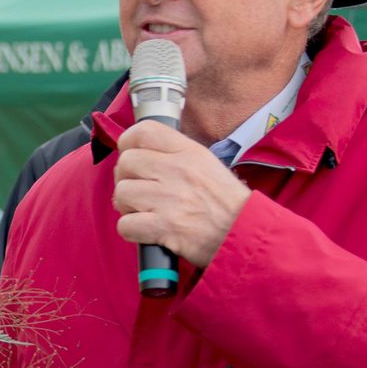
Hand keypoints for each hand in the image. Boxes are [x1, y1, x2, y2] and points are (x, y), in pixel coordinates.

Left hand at [111, 122, 250, 266]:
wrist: (245, 236)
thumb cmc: (226, 204)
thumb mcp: (208, 165)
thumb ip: (177, 155)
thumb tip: (142, 152)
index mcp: (190, 152)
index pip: (144, 131)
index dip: (128, 143)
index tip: (130, 154)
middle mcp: (178, 170)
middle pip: (126, 162)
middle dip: (125, 178)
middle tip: (138, 191)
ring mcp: (170, 199)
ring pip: (122, 192)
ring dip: (126, 206)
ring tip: (143, 211)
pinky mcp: (165, 227)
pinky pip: (125, 224)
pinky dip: (131, 231)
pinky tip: (146, 230)